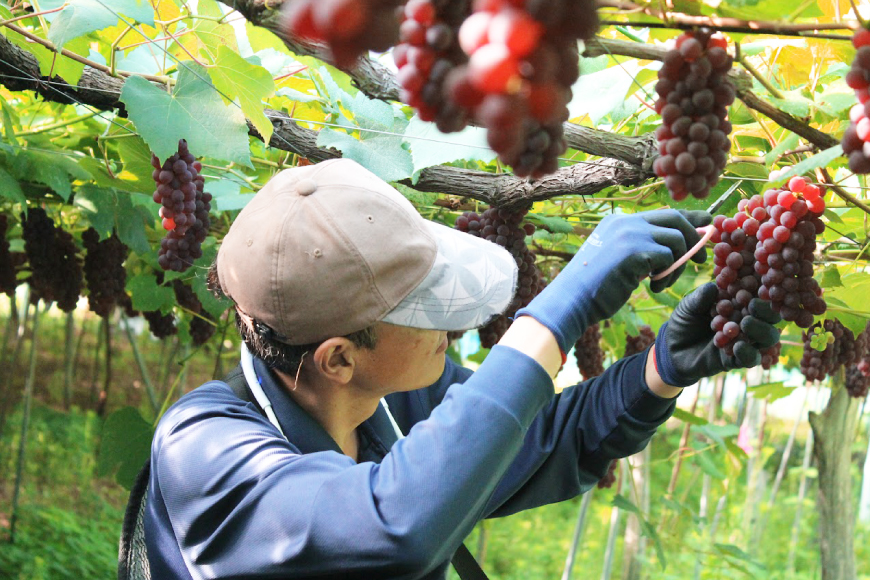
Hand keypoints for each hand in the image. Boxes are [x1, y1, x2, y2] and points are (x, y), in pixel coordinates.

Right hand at [516, 209, 710, 351]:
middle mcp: (625, 221)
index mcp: (619, 221)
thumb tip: (677, 243)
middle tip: (698, 261)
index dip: (689, 220)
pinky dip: (668, 275)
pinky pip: (669, 257)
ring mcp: (629, 234)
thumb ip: (643, 247)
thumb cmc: (595, 286)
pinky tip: (653, 288)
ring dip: (678, 265)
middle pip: (675, 219)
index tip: (704, 231)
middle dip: (694, 238)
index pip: (663, 213)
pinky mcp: (634, 251)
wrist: (572, 300)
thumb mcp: (619, 259)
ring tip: (663, 283)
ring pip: (677, 239)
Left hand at [654, 282, 781, 387]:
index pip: (756, 295)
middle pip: (769, 316)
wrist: (672, 349)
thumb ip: (701, 298)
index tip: (750, 286)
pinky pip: (751, 358)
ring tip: (744, 323)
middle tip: (752, 305)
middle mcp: (748, 321)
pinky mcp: (738, 360)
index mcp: (740, 304)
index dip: (756, 290)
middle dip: (764, 311)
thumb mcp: (688, 307)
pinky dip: (748, 352)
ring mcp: (746, 341)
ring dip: (758, 329)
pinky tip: (738, 346)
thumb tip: (715, 286)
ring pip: (766, 337)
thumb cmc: (684, 322)